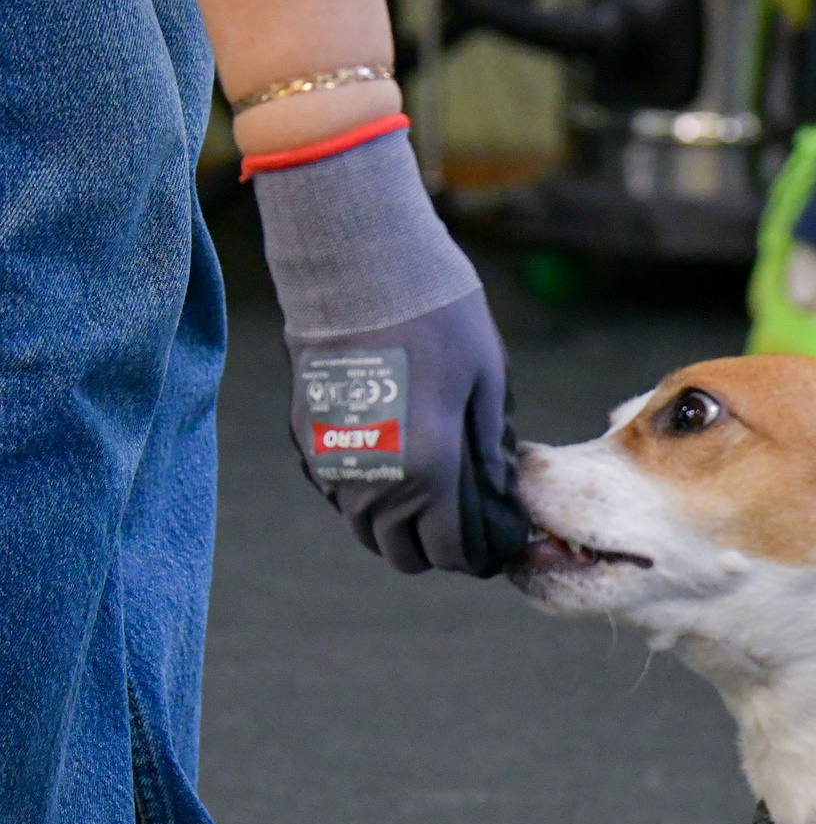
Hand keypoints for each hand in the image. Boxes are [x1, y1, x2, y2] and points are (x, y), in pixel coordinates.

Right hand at [289, 290, 526, 575]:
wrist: (358, 267)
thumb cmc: (438, 319)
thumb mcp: (488, 385)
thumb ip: (491, 451)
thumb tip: (500, 494)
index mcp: (428, 473)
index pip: (449, 554)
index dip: (476, 557)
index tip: (494, 543)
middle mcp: (374, 481)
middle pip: (401, 554)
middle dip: (437, 548)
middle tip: (465, 524)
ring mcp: (332, 463)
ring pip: (364, 529)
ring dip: (398, 527)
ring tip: (432, 499)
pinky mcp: (306, 439)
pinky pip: (338, 493)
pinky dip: (367, 495)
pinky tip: (395, 469)